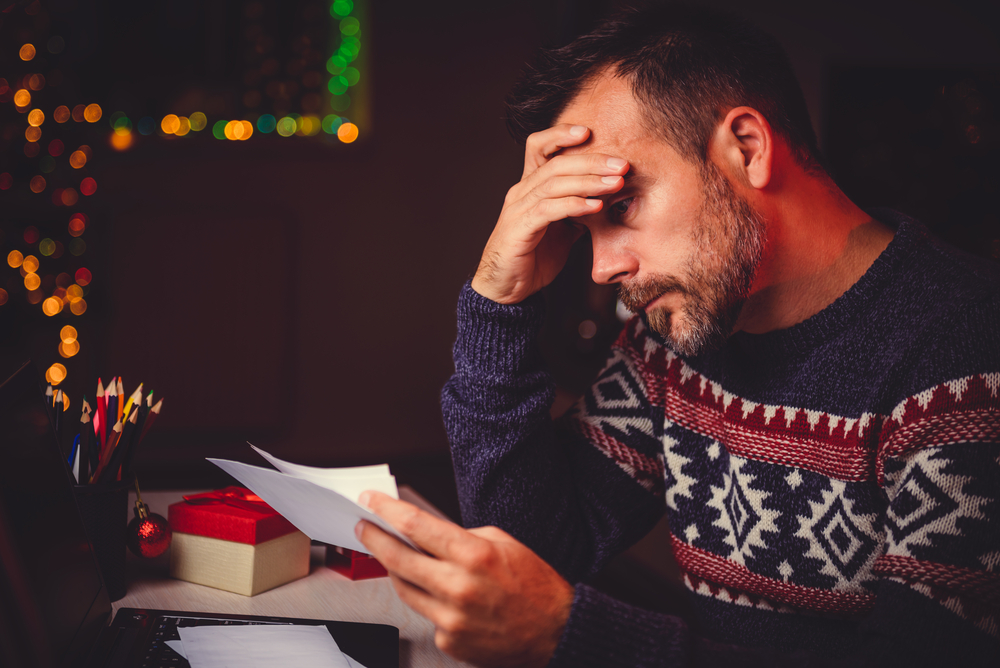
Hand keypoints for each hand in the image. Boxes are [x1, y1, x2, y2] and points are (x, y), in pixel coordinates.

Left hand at [355, 491, 574, 666]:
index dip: (386, 510)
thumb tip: (426, 533)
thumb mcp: (502, 543)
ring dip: (396, 571)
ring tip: (396, 557)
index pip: (416, 526)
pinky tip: (444, 596)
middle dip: (374, 539)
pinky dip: (429, 601)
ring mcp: (451, 617)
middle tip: (363, 528)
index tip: (370, 501)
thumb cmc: (535, 585)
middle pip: (397, 559)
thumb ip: (461, 537)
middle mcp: (459, 587)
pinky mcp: (450, 640)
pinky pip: (426, 614)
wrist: (555, 631)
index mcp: (474, 555)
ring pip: (404, 589)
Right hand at [471, 123, 628, 303]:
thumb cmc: (532, 257)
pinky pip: (548, 210)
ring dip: (588, 181)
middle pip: (556, 163)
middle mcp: (521, 192)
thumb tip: (606, 198)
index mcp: (529, 187)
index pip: (539, 147)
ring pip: (553, 184)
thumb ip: (578, 211)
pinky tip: (595, 206)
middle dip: (591, 161)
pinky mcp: (519, 230)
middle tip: (621, 164)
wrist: (507, 289)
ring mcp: (518, 210)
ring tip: (615, 184)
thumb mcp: (562, 229)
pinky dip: (573, 205)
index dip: (561, 134)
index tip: (591, 132)